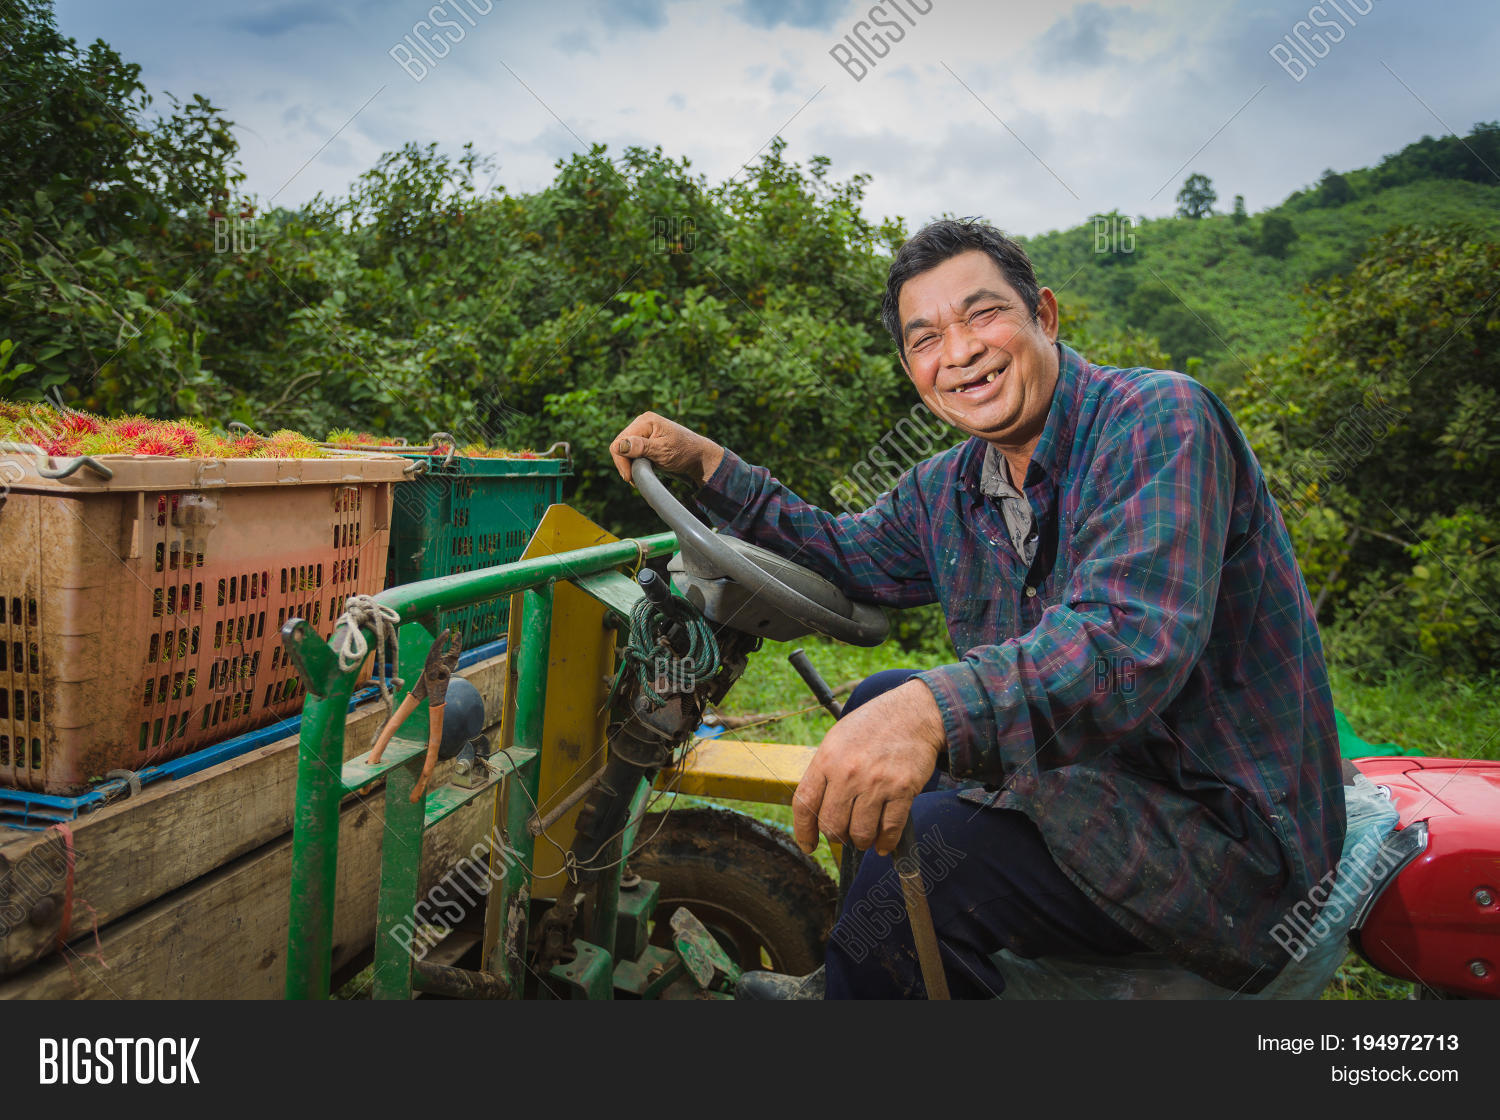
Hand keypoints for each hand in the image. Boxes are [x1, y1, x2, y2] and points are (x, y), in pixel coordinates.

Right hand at [610, 411, 724, 485]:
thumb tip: (619, 445)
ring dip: (629, 466)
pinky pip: (631, 454)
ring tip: (640, 476)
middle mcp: (642, 424)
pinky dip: (634, 464)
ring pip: (624, 451)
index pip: (620, 441)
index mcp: (645, 421)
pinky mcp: (645, 443)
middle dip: (625, 464)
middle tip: (635, 479)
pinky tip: (643, 471)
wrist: (699, 457)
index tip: (631, 477)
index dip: (622, 461)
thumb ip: (641, 447)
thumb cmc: (685, 452)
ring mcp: (643, 433)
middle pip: (620, 446)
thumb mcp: (663, 451)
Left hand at [793, 681, 945, 856]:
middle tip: (846, 833)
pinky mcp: (902, 790)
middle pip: (832, 825)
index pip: (804, 804)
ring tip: (865, 836)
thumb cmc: (873, 726)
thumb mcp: (837, 740)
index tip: (808, 845)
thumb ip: (824, 772)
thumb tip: (816, 809)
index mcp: (826, 759)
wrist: (913, 713)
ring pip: (860, 833)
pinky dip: (886, 843)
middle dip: (838, 836)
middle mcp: (848, 773)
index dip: (803, 831)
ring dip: (862, 841)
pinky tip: (884, 842)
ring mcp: (876, 783)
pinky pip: (890, 829)